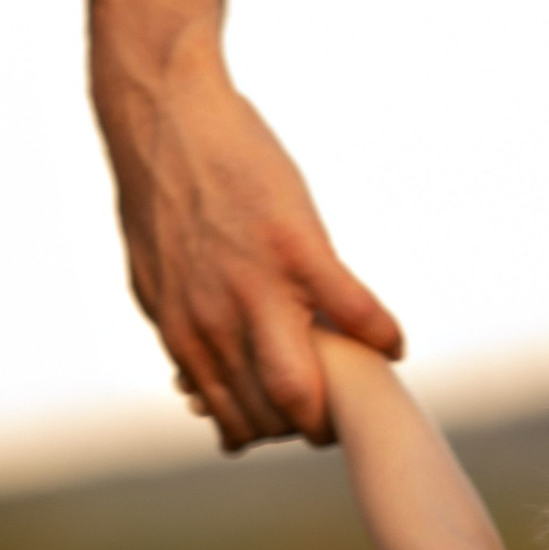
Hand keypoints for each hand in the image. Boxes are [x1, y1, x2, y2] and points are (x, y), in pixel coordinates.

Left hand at [99, 30, 401, 450]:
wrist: (162, 116)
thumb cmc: (161, 196)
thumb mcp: (156, 280)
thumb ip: (183, 332)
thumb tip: (193, 377)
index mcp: (184, 335)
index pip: (236, 422)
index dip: (273, 433)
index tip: (291, 418)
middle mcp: (216, 323)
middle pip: (274, 416)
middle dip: (311, 425)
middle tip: (335, 403)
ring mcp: (257, 287)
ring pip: (304, 388)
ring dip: (343, 397)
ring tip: (362, 381)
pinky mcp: (297, 246)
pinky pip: (354, 311)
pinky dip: (383, 335)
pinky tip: (392, 342)